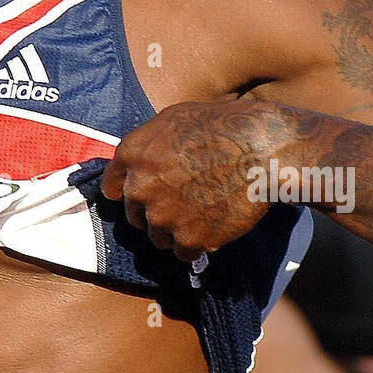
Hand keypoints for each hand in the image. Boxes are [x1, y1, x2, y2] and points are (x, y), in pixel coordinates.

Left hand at [100, 98, 303, 259]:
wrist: (260, 150)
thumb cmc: (220, 126)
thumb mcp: (172, 119)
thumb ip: (148, 144)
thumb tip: (139, 162)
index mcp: (132, 155)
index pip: (113, 187)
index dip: (128, 191)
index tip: (144, 195)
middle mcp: (139, 188)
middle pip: (135, 215)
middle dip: (154, 211)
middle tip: (182, 202)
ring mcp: (162, 216)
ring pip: (158, 236)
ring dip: (175, 230)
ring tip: (202, 213)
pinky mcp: (188, 239)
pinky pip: (184, 252)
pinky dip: (197, 244)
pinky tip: (213, 226)